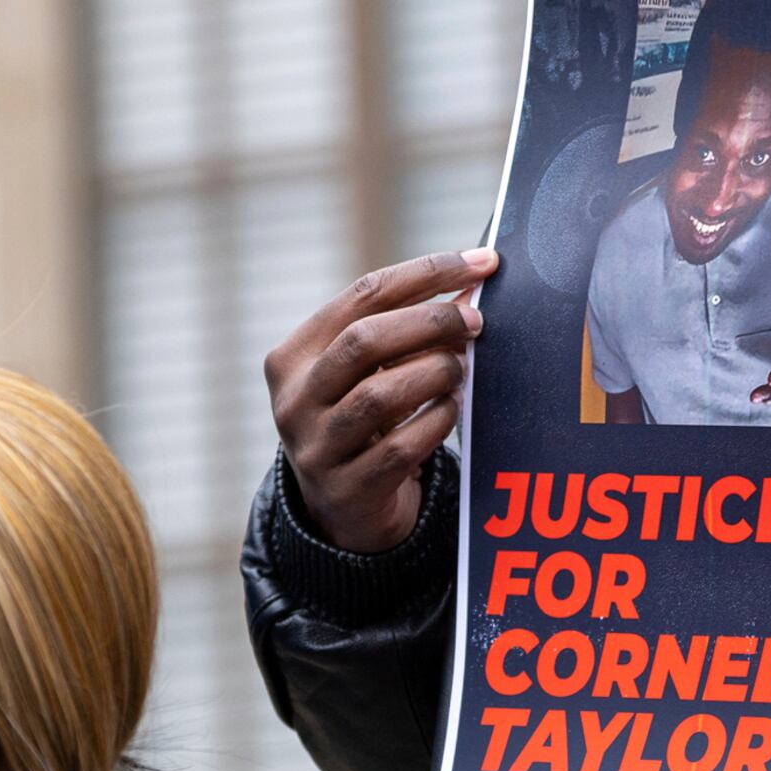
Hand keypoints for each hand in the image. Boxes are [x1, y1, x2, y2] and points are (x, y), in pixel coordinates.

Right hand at [266, 249, 495, 554]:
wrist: (345, 508)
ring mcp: (315, 449)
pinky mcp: (347, 490)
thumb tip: (473, 284)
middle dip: (431, 322)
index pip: (360, 296)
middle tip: (475, 321)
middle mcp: (294, 401)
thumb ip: (408, 330)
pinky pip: (400, 448)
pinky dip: (436, 420)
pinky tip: (451, 408)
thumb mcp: (369, 373)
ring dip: (434, 373)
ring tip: (459, 368)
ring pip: (379, 396)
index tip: (479, 262)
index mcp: (292, 357)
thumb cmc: (363, 421)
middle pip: (364, 341)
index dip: (425, 273)